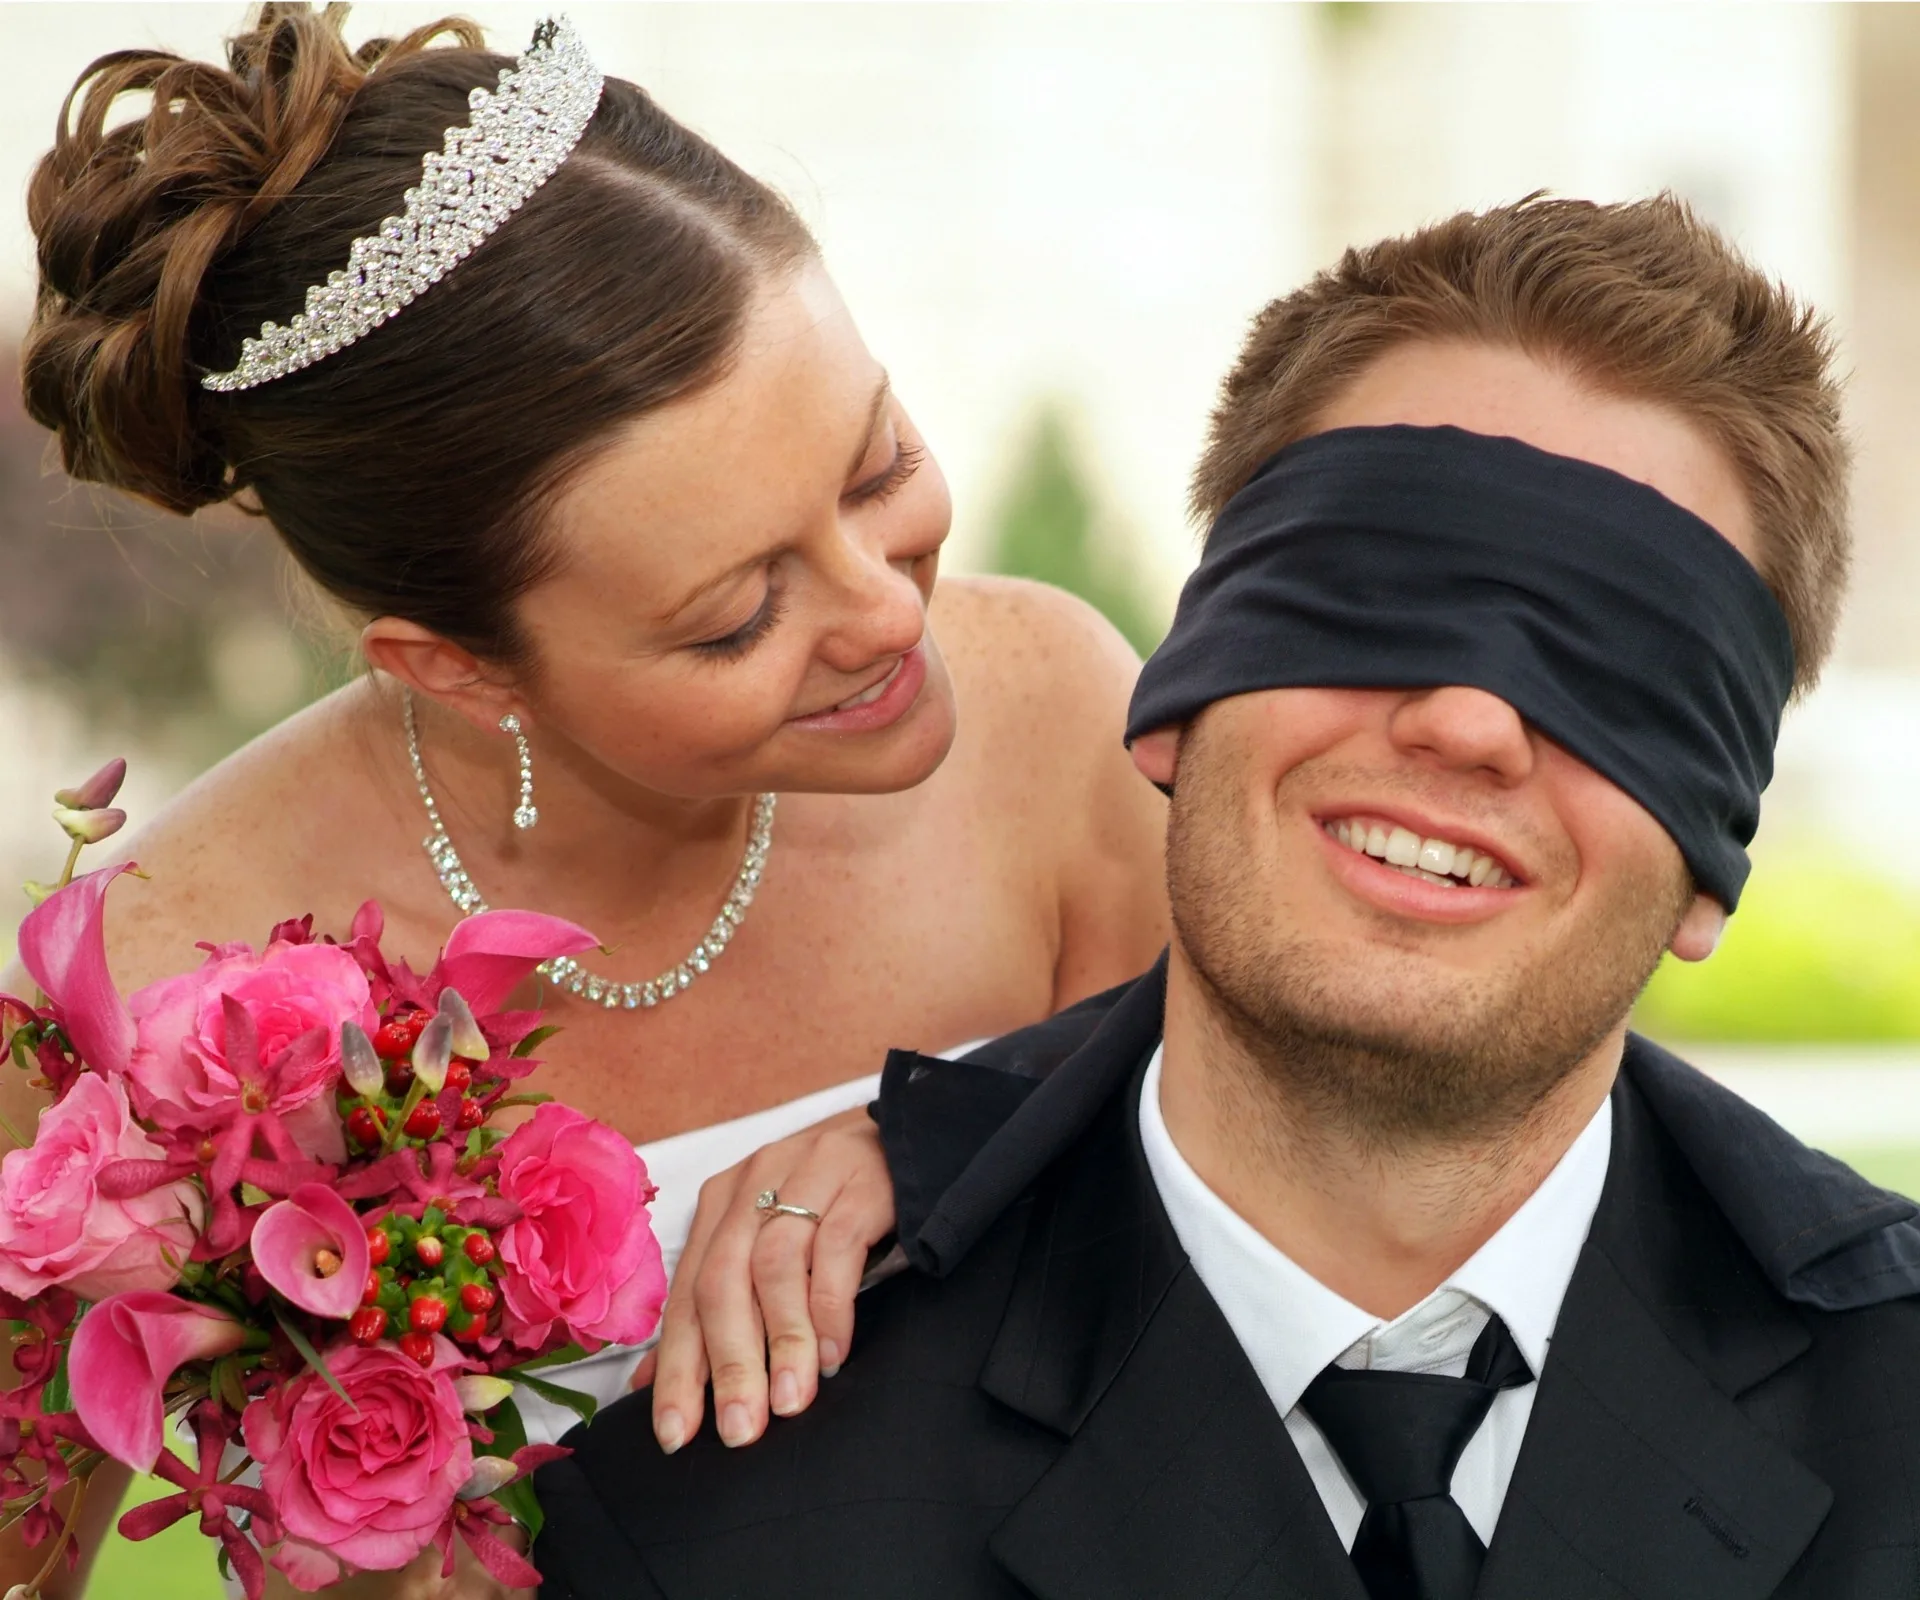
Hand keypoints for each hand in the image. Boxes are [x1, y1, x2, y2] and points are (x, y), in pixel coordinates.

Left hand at [634, 1105, 894, 1453]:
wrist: (904, 1138)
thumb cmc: (829, 1203)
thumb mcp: (767, 1244)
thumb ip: (716, 1306)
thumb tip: (650, 1385)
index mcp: (721, 1204)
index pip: (686, 1295)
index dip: (676, 1368)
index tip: (676, 1434)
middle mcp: (755, 1183)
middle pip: (723, 1281)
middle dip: (727, 1364)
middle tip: (739, 1429)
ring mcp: (808, 1176)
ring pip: (776, 1266)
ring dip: (782, 1340)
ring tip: (791, 1400)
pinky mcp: (861, 1181)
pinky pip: (838, 1246)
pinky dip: (832, 1305)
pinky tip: (836, 1352)